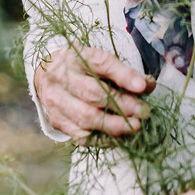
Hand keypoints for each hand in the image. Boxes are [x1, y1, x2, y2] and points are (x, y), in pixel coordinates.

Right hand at [34, 46, 152, 139]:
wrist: (46, 77)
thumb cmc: (81, 68)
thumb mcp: (99, 61)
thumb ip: (123, 72)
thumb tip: (147, 84)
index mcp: (76, 56)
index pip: (101, 63)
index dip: (123, 75)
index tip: (142, 86)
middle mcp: (62, 77)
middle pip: (93, 93)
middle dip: (122, 105)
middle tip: (143, 112)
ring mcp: (56, 100)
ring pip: (86, 117)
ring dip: (114, 125)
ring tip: (134, 127)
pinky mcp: (57, 121)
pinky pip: (81, 135)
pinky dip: (102, 138)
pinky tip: (119, 137)